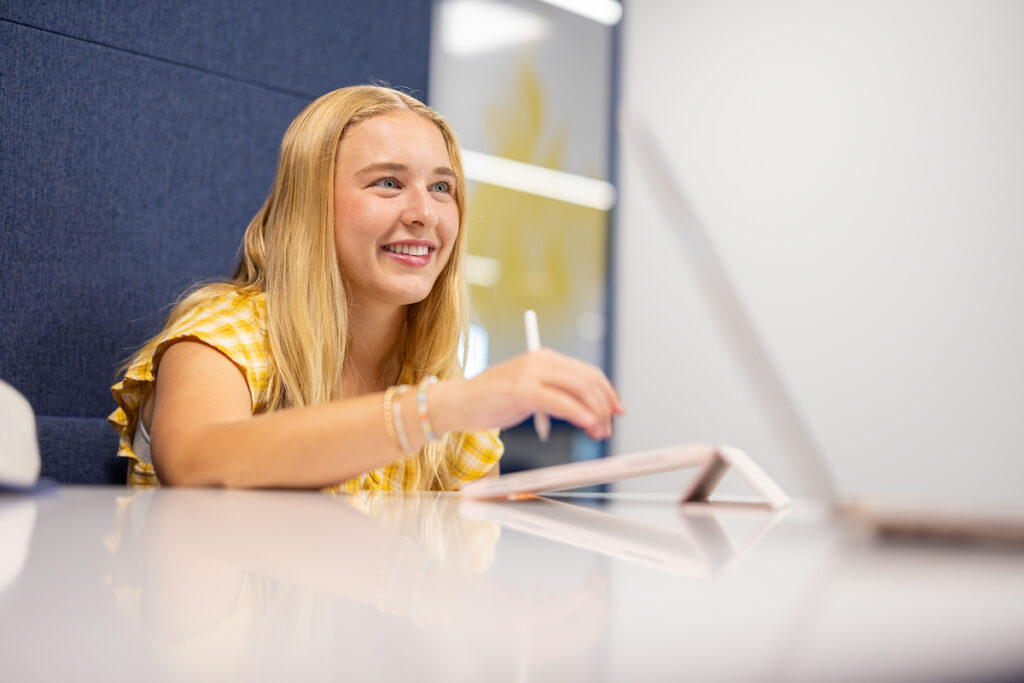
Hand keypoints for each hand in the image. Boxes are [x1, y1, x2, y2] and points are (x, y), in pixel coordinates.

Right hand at [432, 349, 624, 439]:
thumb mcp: (529, 392)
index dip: (608, 392)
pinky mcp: (521, 389)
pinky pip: (560, 401)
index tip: (618, 410)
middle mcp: (540, 360)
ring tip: (599, 431)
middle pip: (588, 379)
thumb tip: (590, 411)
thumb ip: (556, 394)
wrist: (458, 403)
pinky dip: (578, 413)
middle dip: (605, 405)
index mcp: (544, 357)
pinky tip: (588, 424)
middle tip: (609, 428)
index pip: (587, 372)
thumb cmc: (492, 401)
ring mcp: (531, 372)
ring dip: (595, 412)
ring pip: (579, 389)